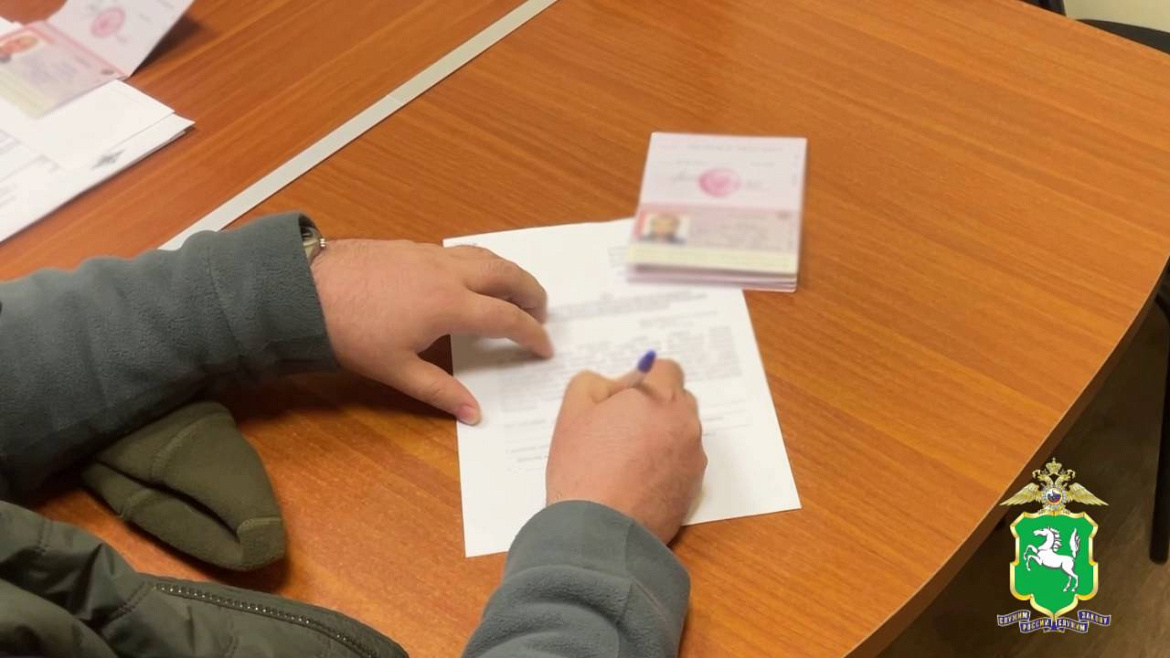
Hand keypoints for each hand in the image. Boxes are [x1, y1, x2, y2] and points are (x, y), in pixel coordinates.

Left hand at [311, 239, 552, 423]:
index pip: (506, 318)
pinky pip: (463, 251)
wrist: (307, 288)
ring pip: (486, 256)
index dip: (531, 334)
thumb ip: (440, 391)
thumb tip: (474, 415)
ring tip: (515, 292)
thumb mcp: (396, 370)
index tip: (544, 347)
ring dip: (509, 273)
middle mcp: (449, 273)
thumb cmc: (351, 331)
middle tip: (542, 312)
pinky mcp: (413, 247)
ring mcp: (431, 254)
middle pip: (507, 275)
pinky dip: (483, 263)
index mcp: (450, 304)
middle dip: (531, 292)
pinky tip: (473, 276)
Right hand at [546, 359, 704, 543]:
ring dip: (661, 438)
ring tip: (626, 462)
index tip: (623, 400)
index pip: (667, 369)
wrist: (597, 530)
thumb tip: (618, 385)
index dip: (643, 380)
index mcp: (660, 398)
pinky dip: (666, 467)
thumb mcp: (574, 409)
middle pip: (678, 401)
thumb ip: (596, 382)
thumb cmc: (582, 467)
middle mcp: (686, 425)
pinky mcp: (694, 490)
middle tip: (620, 429)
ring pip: (680, 435)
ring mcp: (694, 459)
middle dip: (655, 408)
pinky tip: (636, 483)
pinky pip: (682, 465)